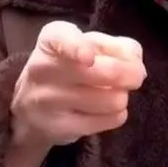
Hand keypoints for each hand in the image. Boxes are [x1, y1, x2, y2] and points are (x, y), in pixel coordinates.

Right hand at [9, 22, 146, 166]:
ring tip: (113, 94)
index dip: (76, 48)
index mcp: (51, 39)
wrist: (32, 107)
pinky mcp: (59, 127)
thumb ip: (118, 46)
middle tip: (135, 77)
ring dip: (122, 97)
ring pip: (112, 99)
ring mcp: (48, 100)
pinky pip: (109, 120)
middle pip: (106, 72)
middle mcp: (43, 68)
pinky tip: (107, 110)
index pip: (60, 39)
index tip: (89, 57)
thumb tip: (136, 64)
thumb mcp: (88, 45)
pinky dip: (118, 115)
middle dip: (132, 75)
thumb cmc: (69, 65)